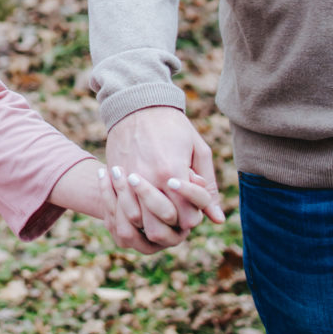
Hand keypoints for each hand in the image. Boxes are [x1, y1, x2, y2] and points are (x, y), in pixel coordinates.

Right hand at [107, 106, 223, 246]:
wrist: (137, 106)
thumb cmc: (174, 126)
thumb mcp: (199, 151)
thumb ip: (208, 186)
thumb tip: (217, 219)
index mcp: (173, 172)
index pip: (185, 217)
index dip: (191, 220)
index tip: (191, 209)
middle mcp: (150, 179)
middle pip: (159, 226)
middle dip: (170, 227)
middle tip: (175, 215)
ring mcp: (128, 179)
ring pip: (136, 222)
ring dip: (148, 223)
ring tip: (157, 212)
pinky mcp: (115, 177)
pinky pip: (119, 208)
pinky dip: (130, 214)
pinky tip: (139, 207)